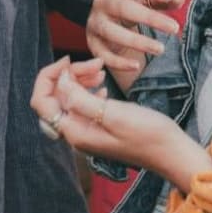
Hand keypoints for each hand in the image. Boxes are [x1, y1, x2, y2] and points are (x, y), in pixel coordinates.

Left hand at [30, 58, 211, 192]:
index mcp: (74, 132)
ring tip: (100, 71)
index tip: (70, 61)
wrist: (170, 151)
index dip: (49, 77)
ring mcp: (87, 131)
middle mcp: (75, 133)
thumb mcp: (112, 113)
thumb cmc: (146, 134)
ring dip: (79, 80)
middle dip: (68, 75)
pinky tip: (103, 85)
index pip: (41, 101)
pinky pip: (82, 105)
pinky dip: (88, 89)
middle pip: (54, 97)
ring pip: (68, 98)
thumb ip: (81, 99)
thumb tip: (60, 81)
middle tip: (94, 64)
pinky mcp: (98, 127)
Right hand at [87, 0, 183, 92]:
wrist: (110, 23)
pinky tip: (136, 66)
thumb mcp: (149, 0)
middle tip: (175, 28)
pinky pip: (103, 54)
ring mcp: (95, 22)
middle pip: (124, 8)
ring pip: (112, 32)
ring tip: (160, 49)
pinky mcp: (92, 42)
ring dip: (137, 42)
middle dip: (150, 18)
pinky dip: (118, 63)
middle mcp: (102, 1)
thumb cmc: (133, 6)